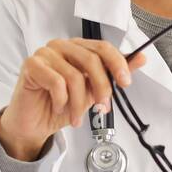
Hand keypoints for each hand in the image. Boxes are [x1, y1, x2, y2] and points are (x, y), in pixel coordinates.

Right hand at [0, 38, 147, 159]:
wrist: (34, 125)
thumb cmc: (61, 105)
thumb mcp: (93, 92)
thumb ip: (113, 74)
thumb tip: (140, 58)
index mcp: (77, 48)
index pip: (103, 48)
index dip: (118, 64)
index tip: (126, 82)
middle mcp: (61, 46)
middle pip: (91, 60)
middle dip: (101, 87)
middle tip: (102, 107)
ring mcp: (45, 54)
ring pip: (74, 76)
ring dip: (79, 103)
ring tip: (77, 116)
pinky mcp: (31, 65)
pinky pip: (56, 83)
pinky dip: (61, 101)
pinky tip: (58, 107)